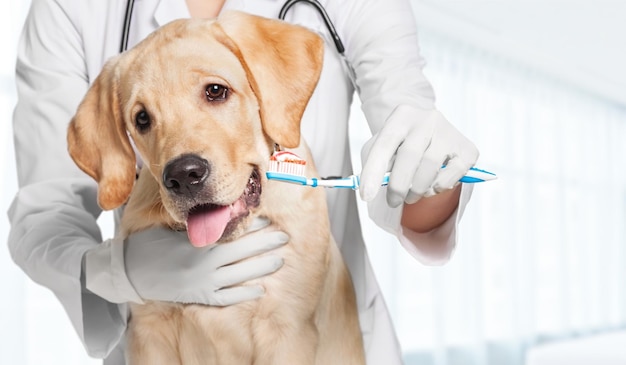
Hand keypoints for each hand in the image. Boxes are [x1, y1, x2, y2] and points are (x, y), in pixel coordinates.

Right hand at [84, 217, 286, 305]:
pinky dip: (244, 294)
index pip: (232, 234)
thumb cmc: (148, 244)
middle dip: (265, 244)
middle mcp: (203, 265)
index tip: (267, 220)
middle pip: (242, 254)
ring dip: (261, 267)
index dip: (252, 228)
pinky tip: (259, 290)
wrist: (129, 274)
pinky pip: (227, 297)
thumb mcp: (169, 226)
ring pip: (239, 276)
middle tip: (284, 237)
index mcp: (197, 245)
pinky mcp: (200, 297)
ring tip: (279, 260)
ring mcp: (202, 283)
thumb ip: (193, 219)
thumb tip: (212, 202)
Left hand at [360, 105, 478, 206]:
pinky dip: (439, 187)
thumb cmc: (402, 143)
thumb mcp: (384, 146)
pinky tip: (432, 186)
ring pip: (430, 167)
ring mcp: (449, 132)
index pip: (384, 144)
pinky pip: (451, 176)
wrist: (431, 132)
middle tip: (393, 202)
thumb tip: (369, 190)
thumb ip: (376, 164)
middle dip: (398, 186)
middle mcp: (427, 119)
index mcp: (402, 116)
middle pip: (409, 155)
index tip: (366, 196)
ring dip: (417, 190)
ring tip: (411, 196)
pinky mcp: (468, 149)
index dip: (373, 172)